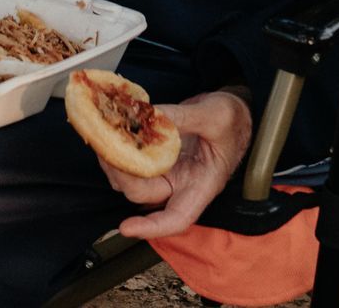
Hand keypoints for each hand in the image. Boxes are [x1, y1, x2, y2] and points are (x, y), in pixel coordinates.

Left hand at [100, 89, 254, 239]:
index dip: (151, 227)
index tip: (126, 227)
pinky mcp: (155, 157)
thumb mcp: (216, 116)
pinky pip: (131, 160)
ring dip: (114, 161)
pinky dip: (117, 148)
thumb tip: (152, 116)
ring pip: (131, 179)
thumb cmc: (233, 121)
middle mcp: (180, 184)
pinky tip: (111, 127)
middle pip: (143, 194)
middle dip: (121, 174)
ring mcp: (166, 171)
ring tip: (104, 133)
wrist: (234, 112)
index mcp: (201, 185)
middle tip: (106, 144)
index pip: (176, 219)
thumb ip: (184, 117)